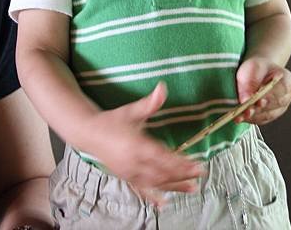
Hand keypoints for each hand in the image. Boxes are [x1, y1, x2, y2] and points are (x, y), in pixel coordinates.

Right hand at [90, 83, 202, 204]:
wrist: (89, 134)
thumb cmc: (112, 120)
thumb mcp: (132, 110)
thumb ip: (150, 103)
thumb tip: (163, 87)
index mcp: (137, 145)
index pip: (163, 157)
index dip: (181, 163)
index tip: (197, 164)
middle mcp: (134, 162)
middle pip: (163, 172)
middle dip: (183, 174)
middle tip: (201, 174)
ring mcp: (130, 172)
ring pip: (156, 183)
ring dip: (175, 186)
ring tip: (193, 188)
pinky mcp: (126, 177)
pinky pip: (143, 189)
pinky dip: (154, 197)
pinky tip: (164, 203)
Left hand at [235, 57, 290, 124]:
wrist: (258, 73)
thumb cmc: (258, 69)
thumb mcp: (253, 67)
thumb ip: (250, 82)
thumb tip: (245, 99)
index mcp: (287, 80)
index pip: (282, 90)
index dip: (271, 96)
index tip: (259, 101)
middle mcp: (286, 97)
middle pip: (275, 105)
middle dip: (260, 108)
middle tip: (248, 110)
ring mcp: (279, 108)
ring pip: (267, 115)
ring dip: (253, 116)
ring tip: (240, 116)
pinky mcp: (269, 116)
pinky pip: (261, 120)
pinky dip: (249, 119)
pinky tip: (239, 118)